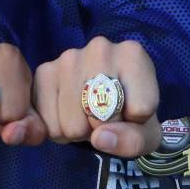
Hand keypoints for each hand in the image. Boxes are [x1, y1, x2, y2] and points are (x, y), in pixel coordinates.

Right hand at [30, 37, 160, 150]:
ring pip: (72, 126)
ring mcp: (67, 59)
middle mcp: (99, 48)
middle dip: (103, 129)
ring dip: (79, 132)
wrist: (103, 102)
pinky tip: (67, 114)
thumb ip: (134, 140)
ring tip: (86, 115)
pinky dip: (58, 131)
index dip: (135, 124)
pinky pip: (49, 126)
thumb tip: (100, 138)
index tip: (131, 112)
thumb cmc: (130, 115)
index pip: (140, 110)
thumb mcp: (146, 134)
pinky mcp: (43, 74)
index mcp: (132, 54)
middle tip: (105, 116)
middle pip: (101, 119)